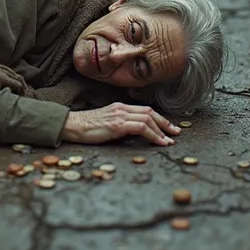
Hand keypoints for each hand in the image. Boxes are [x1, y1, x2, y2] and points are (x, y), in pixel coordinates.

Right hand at [61, 103, 180, 145]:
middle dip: (165, 123)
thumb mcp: (107, 122)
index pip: (145, 110)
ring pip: (148, 119)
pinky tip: (158, 142)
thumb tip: (135, 133)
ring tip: (168, 141)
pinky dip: (153, 135)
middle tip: (176, 133)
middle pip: (150, 112)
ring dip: (161, 131)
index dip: (160, 119)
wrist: (73, 126)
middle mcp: (122, 108)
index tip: (169, 127)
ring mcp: (120, 115)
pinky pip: (141, 127)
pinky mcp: (117, 125)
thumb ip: (121, 124)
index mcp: (120, 107)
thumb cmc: (87, 127)